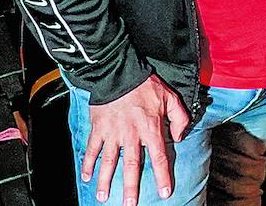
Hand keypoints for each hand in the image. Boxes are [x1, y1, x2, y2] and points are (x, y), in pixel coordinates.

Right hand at [82, 74, 189, 204]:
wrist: (119, 72)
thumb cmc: (145, 84)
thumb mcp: (170, 97)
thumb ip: (179, 118)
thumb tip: (179, 137)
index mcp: (150, 128)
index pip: (158, 157)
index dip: (162, 176)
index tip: (165, 192)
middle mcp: (131, 134)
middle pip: (131, 166)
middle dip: (130, 187)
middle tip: (130, 204)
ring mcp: (112, 132)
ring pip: (108, 161)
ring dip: (105, 180)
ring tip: (103, 196)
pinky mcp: (98, 127)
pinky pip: (92, 148)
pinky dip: (88, 163)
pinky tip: (86, 176)